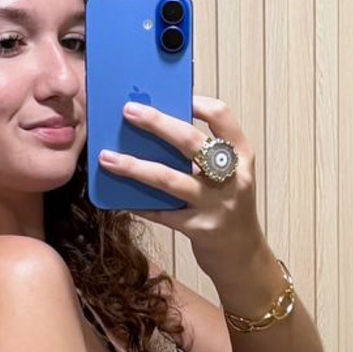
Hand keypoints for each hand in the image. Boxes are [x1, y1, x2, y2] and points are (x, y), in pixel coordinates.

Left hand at [97, 94, 264, 274]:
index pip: (222, 117)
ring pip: (169, 179)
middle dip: (156, 123)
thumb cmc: (229, 209)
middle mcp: (231, 177)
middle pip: (191, 141)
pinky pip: (163, 214)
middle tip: (129, 111)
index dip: (197, 102)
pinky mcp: (200, 229)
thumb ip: (204, 157)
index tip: (173, 95)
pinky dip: (140, 205)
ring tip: (107, 158)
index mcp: (241, 157)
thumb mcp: (228, 177)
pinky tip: (120, 200)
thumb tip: (159, 132)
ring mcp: (216, 204)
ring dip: (134, 167)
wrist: (244, 257)